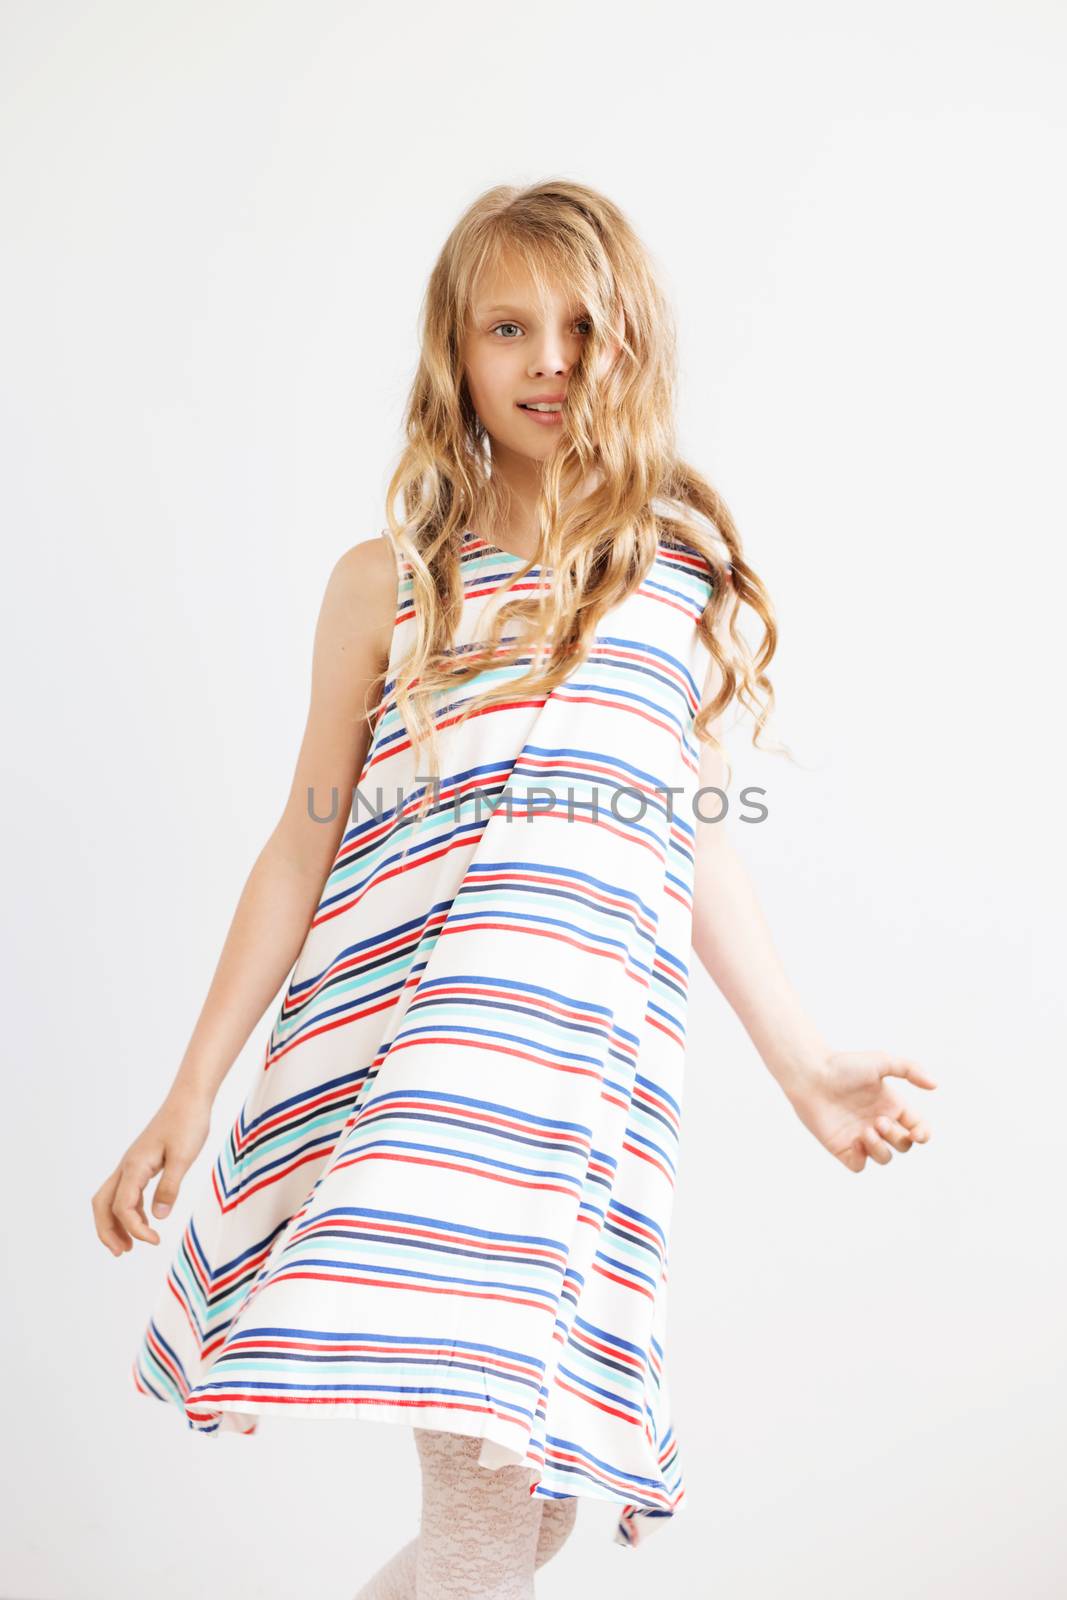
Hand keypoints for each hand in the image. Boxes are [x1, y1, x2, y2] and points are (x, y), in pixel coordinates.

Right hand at [91, 1086, 211, 1253]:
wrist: (189, 1099)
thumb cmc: (187, 1123)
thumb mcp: (183, 1157)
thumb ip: (169, 1187)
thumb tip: (156, 1218)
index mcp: (135, 1166)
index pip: (122, 1207)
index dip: (135, 1229)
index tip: (156, 1241)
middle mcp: (127, 1166)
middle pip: (102, 1204)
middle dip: (107, 1231)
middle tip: (122, 1253)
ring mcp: (132, 1164)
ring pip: (110, 1198)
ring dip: (115, 1223)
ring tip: (130, 1245)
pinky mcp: (140, 1163)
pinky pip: (125, 1192)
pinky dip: (129, 1211)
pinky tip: (143, 1221)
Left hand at [784, 1050, 936, 1172]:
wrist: (811, 1074)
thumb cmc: (844, 1066)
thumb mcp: (881, 1061)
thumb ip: (910, 1069)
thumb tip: (935, 1084)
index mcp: (892, 1106)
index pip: (917, 1128)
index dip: (923, 1135)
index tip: (918, 1133)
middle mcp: (879, 1123)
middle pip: (903, 1145)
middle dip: (897, 1137)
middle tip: (878, 1120)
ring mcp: (861, 1137)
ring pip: (884, 1158)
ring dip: (881, 1148)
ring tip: (866, 1129)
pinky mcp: (842, 1147)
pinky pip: (859, 1166)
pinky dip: (862, 1158)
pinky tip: (855, 1140)